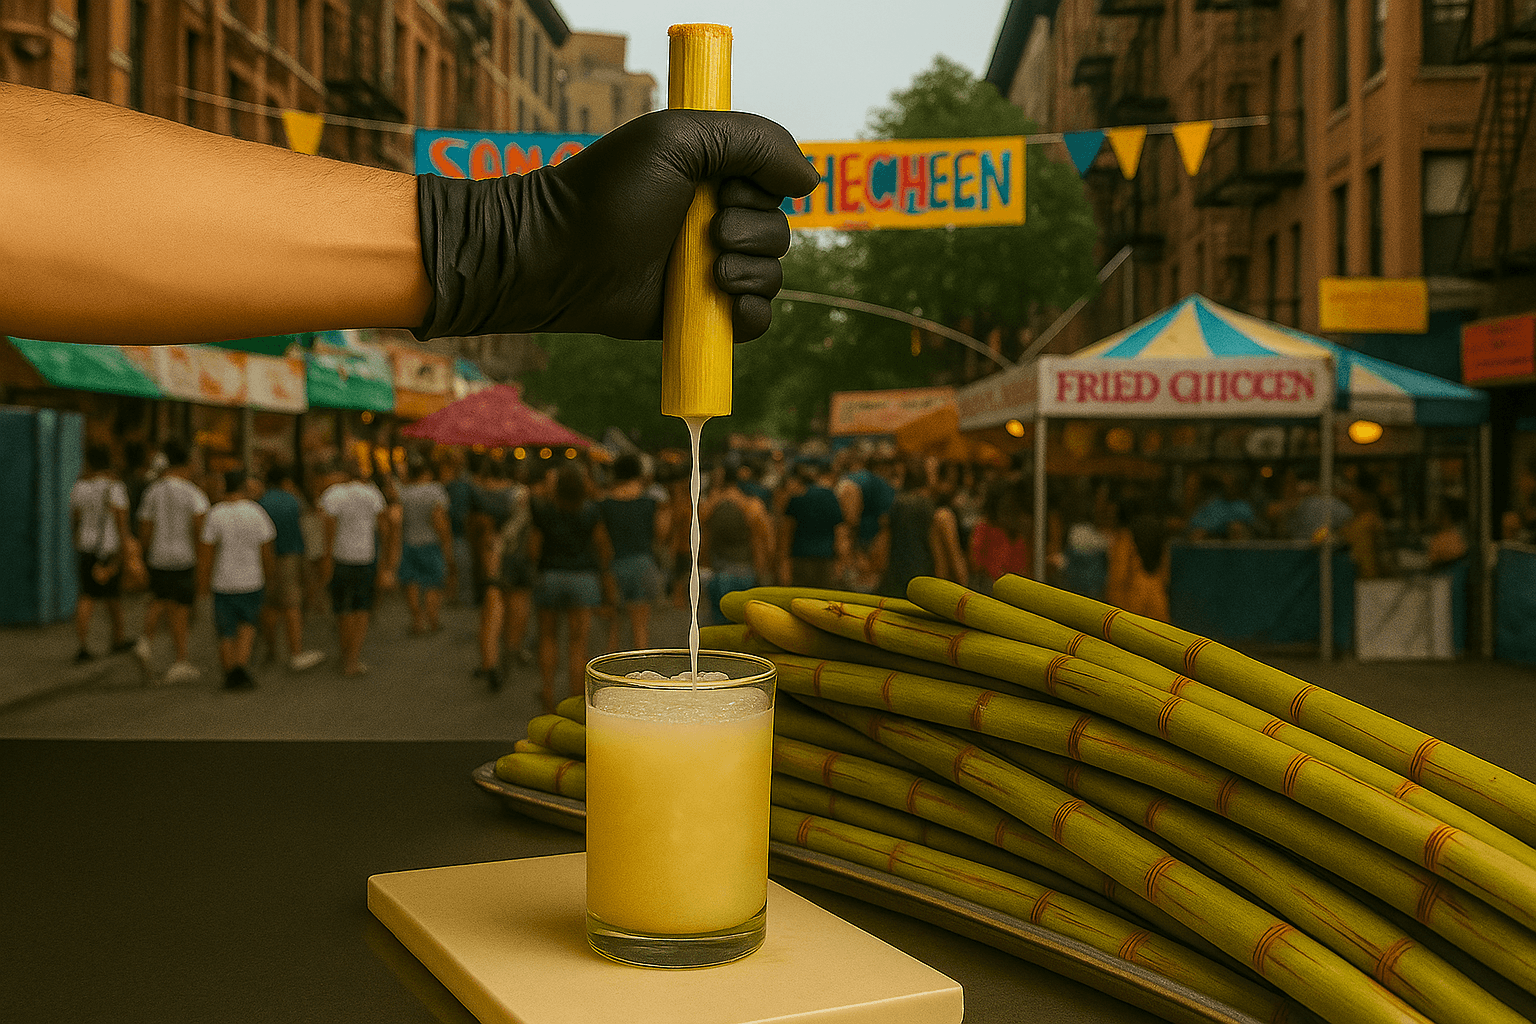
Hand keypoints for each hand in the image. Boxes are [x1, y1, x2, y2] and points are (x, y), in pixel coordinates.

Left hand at [415, 110, 821, 341]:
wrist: (562, 255)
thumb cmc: (610, 191)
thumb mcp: (680, 139)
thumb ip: (753, 141)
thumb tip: (811, 180)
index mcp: (714, 176)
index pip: (775, 183)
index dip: (762, 188)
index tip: (723, 188)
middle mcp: (716, 222)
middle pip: (780, 232)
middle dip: (754, 233)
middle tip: (708, 233)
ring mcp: (709, 270)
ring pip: (773, 276)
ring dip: (751, 273)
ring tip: (708, 271)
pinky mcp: (700, 315)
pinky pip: (756, 321)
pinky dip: (752, 315)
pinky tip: (728, 305)